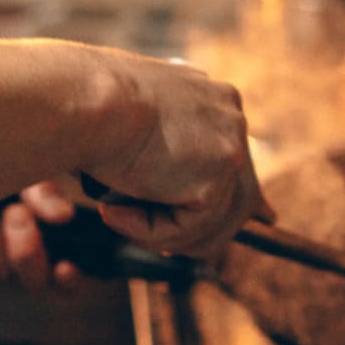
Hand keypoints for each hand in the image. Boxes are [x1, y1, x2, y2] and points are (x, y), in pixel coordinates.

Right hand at [81, 56, 273, 262]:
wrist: (82, 102)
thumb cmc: (86, 114)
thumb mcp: (131, 130)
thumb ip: (163, 157)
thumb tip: (179, 198)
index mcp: (212, 98)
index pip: (237, 155)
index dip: (241, 191)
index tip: (263, 215)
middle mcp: (230, 115)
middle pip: (242, 195)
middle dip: (211, 230)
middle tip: (167, 246)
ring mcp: (230, 144)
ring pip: (214, 223)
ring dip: (164, 233)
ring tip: (117, 215)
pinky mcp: (218, 175)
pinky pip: (188, 229)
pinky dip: (147, 231)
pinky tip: (114, 211)